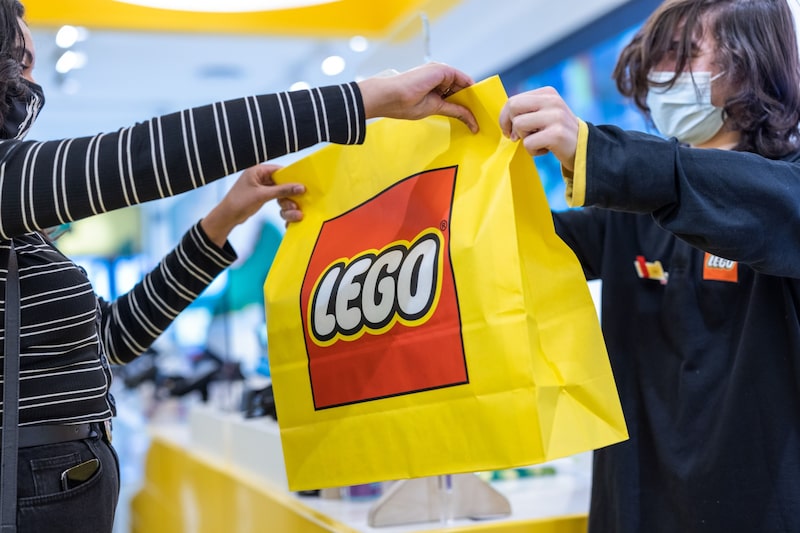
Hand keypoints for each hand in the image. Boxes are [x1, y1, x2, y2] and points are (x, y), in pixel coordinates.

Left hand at [200, 164, 303, 245]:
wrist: (227, 216)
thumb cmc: (239, 202)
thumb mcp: (262, 195)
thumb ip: (282, 190)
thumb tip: (299, 187)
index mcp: (257, 170)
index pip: (278, 169)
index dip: (290, 176)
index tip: (301, 183)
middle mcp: (259, 176)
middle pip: (280, 179)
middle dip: (288, 189)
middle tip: (298, 196)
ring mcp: (260, 186)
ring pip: (278, 189)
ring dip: (285, 197)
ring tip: (292, 206)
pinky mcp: (260, 195)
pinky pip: (274, 195)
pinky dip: (280, 200)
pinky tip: (285, 206)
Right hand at [357, 62, 478, 132]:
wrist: (390, 97)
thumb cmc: (403, 104)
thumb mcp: (434, 108)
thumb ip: (452, 108)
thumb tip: (467, 116)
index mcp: (432, 84)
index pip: (454, 92)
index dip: (465, 102)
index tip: (475, 114)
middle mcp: (437, 75)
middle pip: (461, 87)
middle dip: (472, 100)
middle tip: (483, 114)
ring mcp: (440, 72)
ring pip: (463, 83)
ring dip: (473, 96)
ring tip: (483, 111)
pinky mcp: (442, 70)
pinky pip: (463, 80)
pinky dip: (472, 90)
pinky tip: (478, 101)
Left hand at [498, 86, 579, 171]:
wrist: (584, 148)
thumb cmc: (557, 133)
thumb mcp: (544, 114)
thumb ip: (526, 111)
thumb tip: (504, 120)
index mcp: (548, 93)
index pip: (513, 100)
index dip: (505, 118)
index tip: (509, 130)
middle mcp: (552, 101)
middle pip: (513, 107)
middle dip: (509, 125)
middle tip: (516, 138)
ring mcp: (556, 116)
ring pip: (519, 125)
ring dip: (524, 139)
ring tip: (538, 141)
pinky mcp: (557, 134)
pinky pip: (528, 143)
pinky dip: (533, 151)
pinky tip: (546, 149)